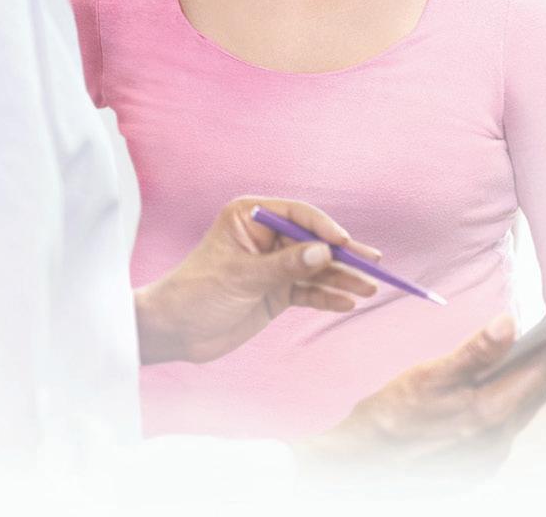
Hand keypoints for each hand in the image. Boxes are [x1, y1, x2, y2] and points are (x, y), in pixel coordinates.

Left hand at [133, 196, 381, 363]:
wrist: (172, 331)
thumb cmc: (196, 292)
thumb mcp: (242, 276)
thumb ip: (285, 265)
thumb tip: (326, 251)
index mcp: (251, 217)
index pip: (298, 215)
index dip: (324, 228)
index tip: (345, 243)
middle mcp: (266, 237)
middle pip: (313, 242)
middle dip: (342, 255)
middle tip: (373, 263)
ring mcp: (273, 266)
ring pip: (315, 268)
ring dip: (341, 278)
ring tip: (368, 289)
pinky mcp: (275, 292)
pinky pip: (308, 291)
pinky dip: (327, 296)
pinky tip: (346, 302)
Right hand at [302, 313, 545, 480]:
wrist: (360, 466)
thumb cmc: (388, 417)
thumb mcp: (426, 376)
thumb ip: (473, 352)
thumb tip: (509, 323)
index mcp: (485, 414)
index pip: (540, 371)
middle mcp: (495, 442)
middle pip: (539, 392)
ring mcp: (488, 458)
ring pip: (526, 412)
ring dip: (542, 380)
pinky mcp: (477, 467)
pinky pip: (510, 429)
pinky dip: (519, 402)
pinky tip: (517, 386)